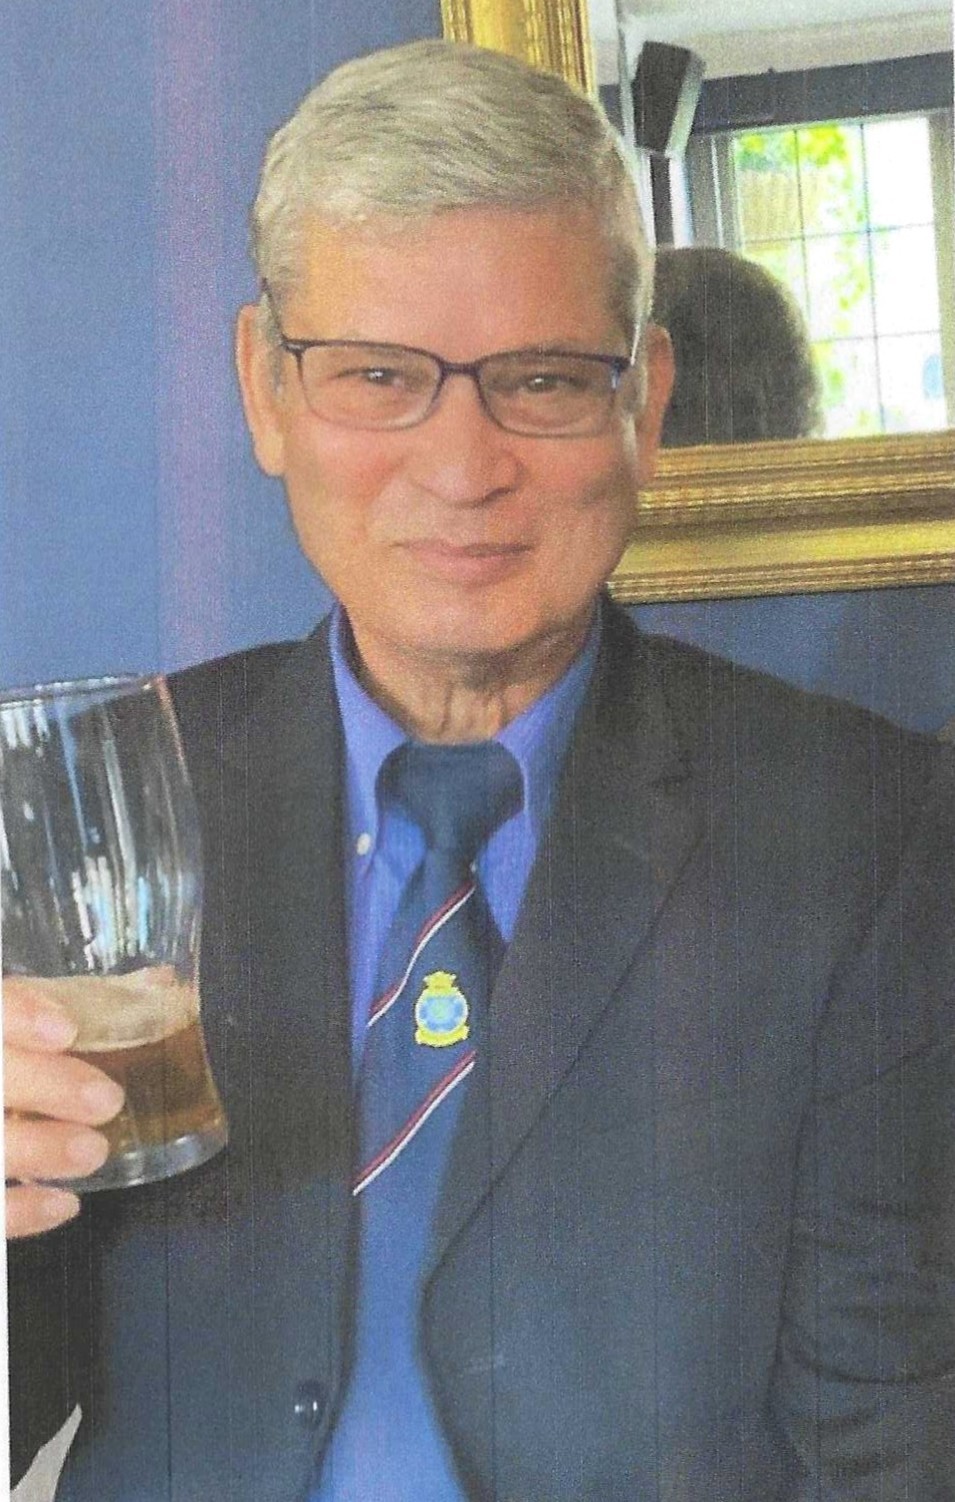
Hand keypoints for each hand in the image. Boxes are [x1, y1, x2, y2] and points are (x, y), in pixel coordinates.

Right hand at [4, 978, 124, 1238]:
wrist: (6, 1096)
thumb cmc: (20, 1056)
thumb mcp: (34, 1020)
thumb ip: (85, 1000)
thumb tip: (158, 985)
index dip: (20, 1015)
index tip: (66, 1029)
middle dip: (46, 1086)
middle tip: (107, 1099)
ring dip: (39, 1149)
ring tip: (92, 1151)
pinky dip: (19, 1212)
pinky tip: (63, 1204)